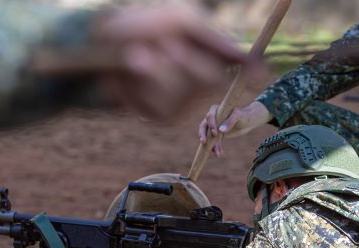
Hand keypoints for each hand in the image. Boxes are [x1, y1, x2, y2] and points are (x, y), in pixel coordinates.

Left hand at [94, 4, 251, 118]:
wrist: (99, 43)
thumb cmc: (140, 26)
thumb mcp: (179, 20)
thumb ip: (217, 40)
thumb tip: (258, 71)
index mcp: (210, 55)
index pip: (240, 66)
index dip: (250, 70)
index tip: (260, 72)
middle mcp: (200, 83)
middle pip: (211, 79)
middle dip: (182, 58)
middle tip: (162, 46)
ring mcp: (181, 103)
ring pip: (184, 90)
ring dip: (156, 67)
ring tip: (139, 57)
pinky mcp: (160, 116)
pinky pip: (161, 102)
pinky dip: (142, 82)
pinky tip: (130, 75)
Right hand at [198, 101, 270, 156]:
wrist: (248, 122)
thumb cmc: (243, 116)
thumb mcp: (238, 117)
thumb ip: (230, 122)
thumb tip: (220, 130)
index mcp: (216, 110)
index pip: (209, 116)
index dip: (211, 124)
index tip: (215, 132)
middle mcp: (213, 118)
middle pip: (204, 126)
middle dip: (203, 135)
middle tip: (203, 142)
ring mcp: (214, 126)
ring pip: (208, 136)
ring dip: (211, 145)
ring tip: (217, 153)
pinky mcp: (217, 134)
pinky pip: (213, 141)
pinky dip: (215, 148)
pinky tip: (218, 154)